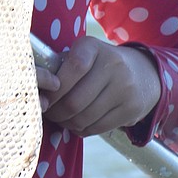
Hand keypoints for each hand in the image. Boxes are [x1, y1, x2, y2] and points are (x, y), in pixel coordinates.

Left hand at [36, 35, 161, 136]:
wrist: (142, 72)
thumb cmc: (97, 65)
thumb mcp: (81, 55)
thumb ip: (59, 68)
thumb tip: (36, 93)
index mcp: (93, 47)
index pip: (74, 67)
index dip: (55, 89)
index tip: (45, 97)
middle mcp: (113, 65)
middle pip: (75, 101)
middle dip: (56, 112)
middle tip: (48, 113)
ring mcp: (125, 88)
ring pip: (84, 118)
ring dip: (66, 123)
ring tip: (61, 119)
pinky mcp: (131, 109)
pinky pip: (97, 128)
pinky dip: (81, 129)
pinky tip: (77, 123)